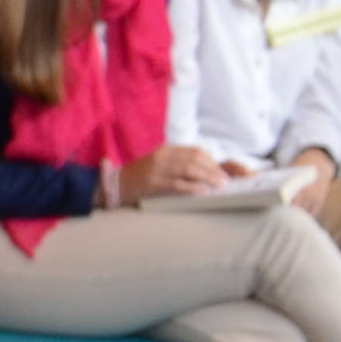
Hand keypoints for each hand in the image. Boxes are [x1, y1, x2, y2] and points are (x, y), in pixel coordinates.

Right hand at [123, 144, 237, 203]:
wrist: (116, 184)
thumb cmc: (141, 177)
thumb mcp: (161, 165)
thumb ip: (179, 165)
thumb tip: (205, 172)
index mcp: (166, 150)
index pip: (195, 152)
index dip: (212, 162)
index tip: (222, 173)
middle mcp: (162, 156)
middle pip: (195, 158)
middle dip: (213, 169)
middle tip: (224, 181)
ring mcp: (156, 169)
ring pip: (188, 169)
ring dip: (207, 177)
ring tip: (219, 185)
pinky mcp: (152, 182)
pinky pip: (176, 183)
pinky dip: (191, 187)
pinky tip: (202, 191)